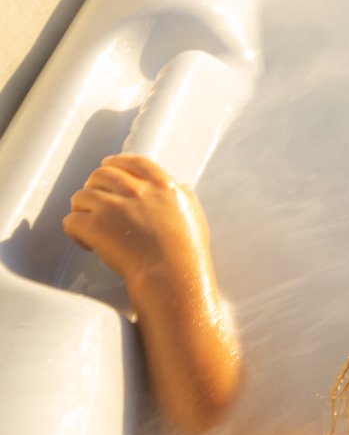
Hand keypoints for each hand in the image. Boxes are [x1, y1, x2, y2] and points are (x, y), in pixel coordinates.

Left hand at [66, 154, 211, 292]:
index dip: (117, 162)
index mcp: (161, 186)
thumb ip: (182, 195)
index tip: (108, 165)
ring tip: (89, 224)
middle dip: (94, 185)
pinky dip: (74, 231)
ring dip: (82, 209)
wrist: (171, 273)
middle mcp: (136, 191)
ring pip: (81, 196)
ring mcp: (112, 207)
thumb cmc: (186, 250)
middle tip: (94, 199)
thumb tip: (177, 187)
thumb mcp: (193, 212)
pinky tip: (85, 241)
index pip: (133, 162)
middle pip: (101, 174)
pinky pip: (71, 220)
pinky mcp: (94, 227)